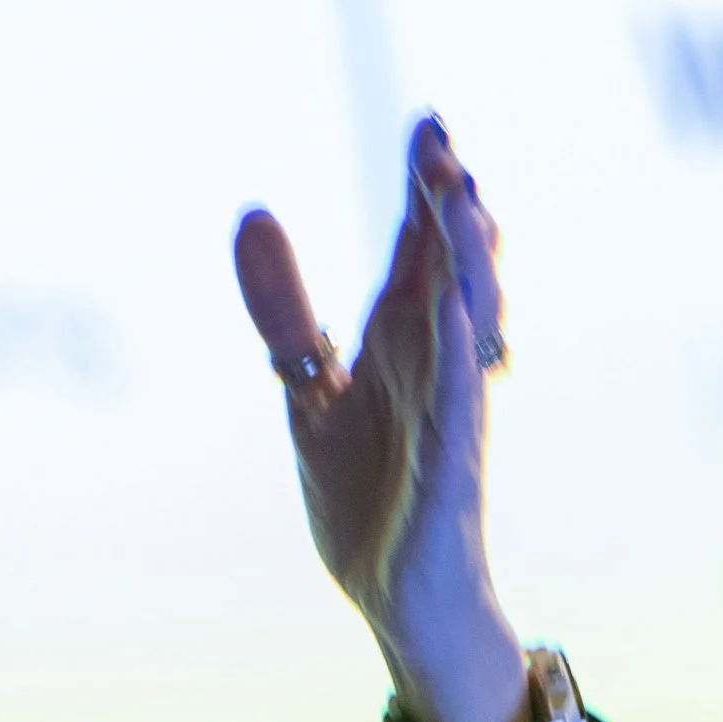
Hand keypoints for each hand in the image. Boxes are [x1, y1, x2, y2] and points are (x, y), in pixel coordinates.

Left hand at [233, 115, 530, 721]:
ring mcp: (449, 411)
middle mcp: (435, 363)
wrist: (395, 597)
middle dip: (450, 205)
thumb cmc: (368, 494)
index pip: (420, 248)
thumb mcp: (309, 389)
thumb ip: (285, 310)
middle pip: (452, 268)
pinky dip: (461, 357)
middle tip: (439, 139)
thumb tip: (253, 214)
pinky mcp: (451, 466)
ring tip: (461, 200)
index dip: (426, 188)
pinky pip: (461, 402)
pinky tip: (459, 315)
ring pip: (469, 322)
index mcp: (402, 341)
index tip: (428, 124)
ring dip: (467, 262)